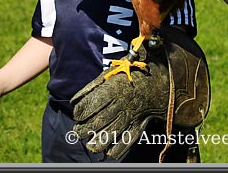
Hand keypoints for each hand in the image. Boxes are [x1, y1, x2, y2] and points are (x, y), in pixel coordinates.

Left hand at [71, 45, 169, 159]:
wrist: (154, 82)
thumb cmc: (126, 77)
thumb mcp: (108, 75)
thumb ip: (90, 88)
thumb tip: (74, 101)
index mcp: (113, 89)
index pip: (94, 102)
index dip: (82, 110)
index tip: (76, 115)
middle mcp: (122, 103)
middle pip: (101, 119)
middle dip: (86, 128)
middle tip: (77, 132)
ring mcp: (131, 114)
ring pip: (114, 131)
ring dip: (100, 141)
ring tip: (90, 146)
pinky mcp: (139, 123)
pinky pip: (129, 138)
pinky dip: (119, 148)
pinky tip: (108, 151)